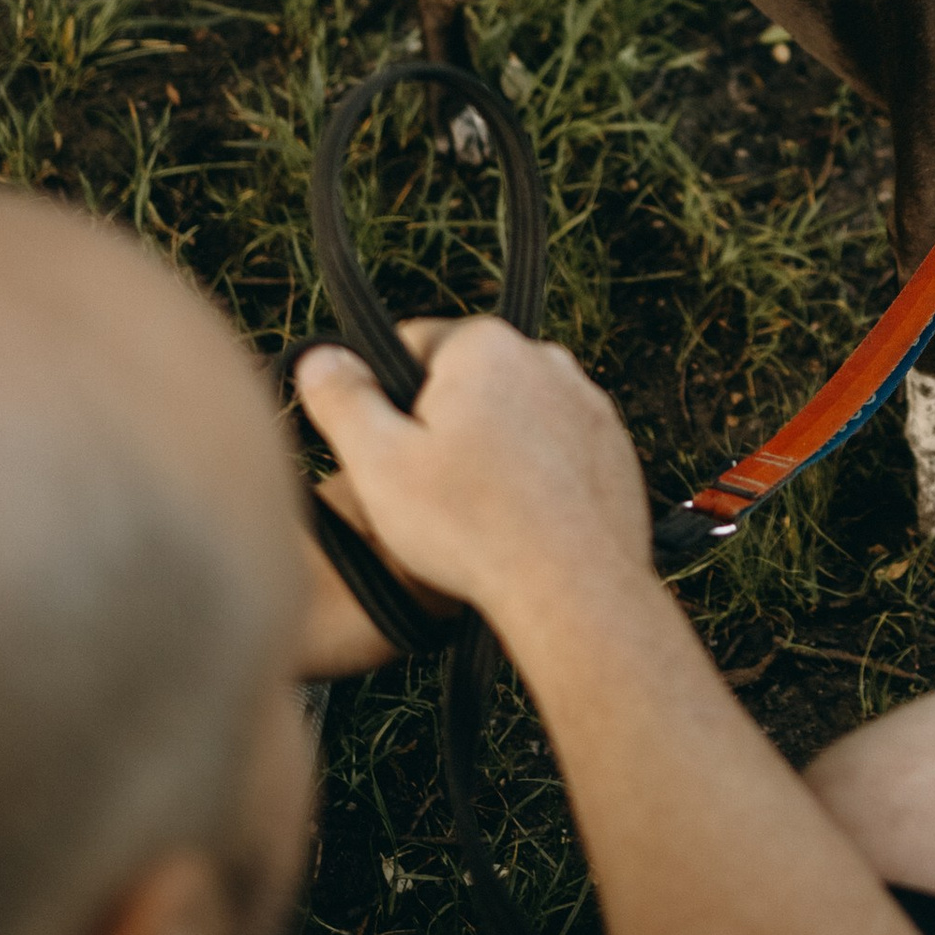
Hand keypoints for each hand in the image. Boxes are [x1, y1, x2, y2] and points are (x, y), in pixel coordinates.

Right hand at [291, 316, 652, 635]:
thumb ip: (342, 399)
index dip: (385, 400)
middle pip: (464, 382)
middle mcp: (546, 358)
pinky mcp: (613, 448)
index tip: (390, 453)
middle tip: (430, 491)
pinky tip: (517, 523)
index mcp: (486, 344)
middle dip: (440, 426)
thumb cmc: (470, 527)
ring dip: (488, 452)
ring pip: (510, 417)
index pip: (411, 344)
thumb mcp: (378, 463)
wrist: (574, 590)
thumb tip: (320, 356)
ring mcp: (588, 404)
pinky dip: (532, 478)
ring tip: (476, 514)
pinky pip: (553, 450)